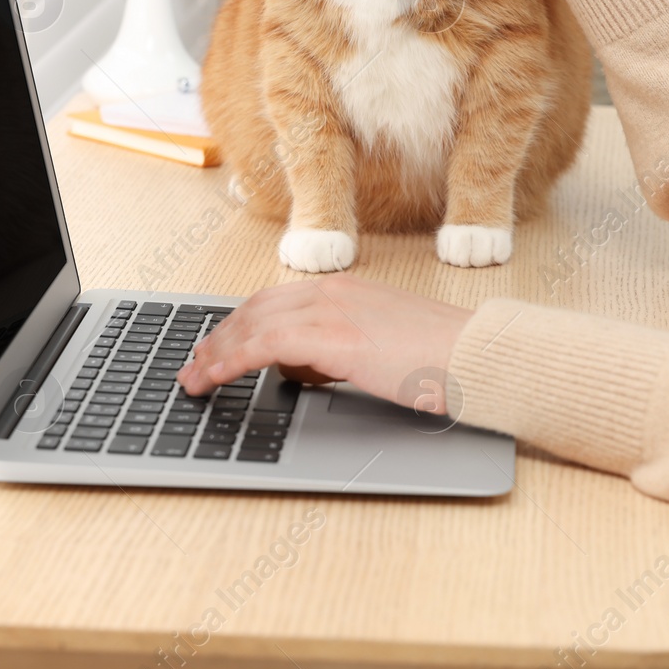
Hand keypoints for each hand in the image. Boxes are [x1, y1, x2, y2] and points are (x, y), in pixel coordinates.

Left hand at [176, 275, 474, 413]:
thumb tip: (315, 367)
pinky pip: (262, 345)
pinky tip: (213, 379)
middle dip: (219, 336)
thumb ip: (347, 346)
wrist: (474, 354)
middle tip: (196, 364)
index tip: (219, 345)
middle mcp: (334, 291)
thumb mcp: (386, 344)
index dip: (241, 323)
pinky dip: (229, 361)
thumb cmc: (444, 357)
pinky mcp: (330, 338)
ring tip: (194, 379)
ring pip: (251, 324)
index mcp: (348, 289)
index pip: (277, 299)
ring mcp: (330, 311)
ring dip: (215, 352)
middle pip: (255, 307)